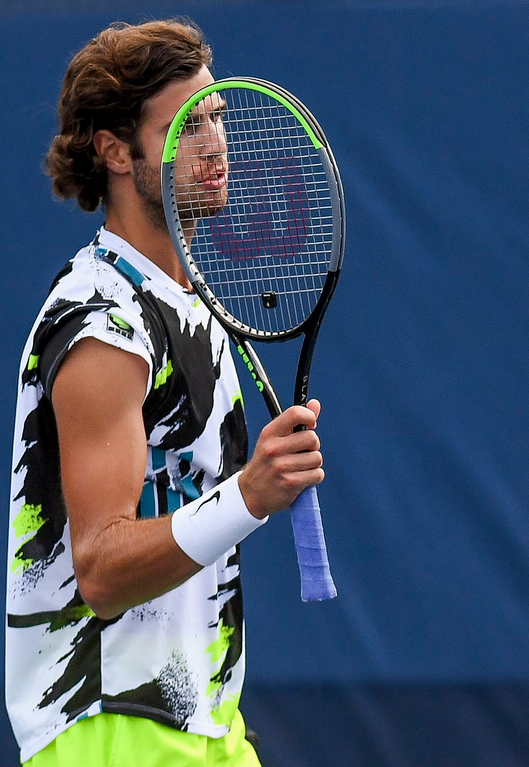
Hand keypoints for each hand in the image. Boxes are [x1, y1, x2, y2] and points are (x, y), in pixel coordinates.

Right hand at [238, 399, 323, 518]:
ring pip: (317, 458)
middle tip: (302, 453)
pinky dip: (314, 477)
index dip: (309, 417)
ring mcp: (281, 466)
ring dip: (313, 464)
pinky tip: (301, 479)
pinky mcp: (290, 483)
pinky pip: (317, 474)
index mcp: (269, 433)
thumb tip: (315, 404)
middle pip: (312, 438)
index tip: (311, 425)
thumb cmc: (266, 463)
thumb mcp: (274, 439)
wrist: (251, 494)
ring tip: (299, 468)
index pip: (295, 413)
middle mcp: (273, 448)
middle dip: (313, 446)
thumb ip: (296, 421)